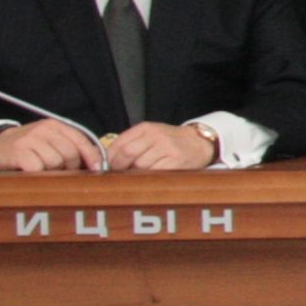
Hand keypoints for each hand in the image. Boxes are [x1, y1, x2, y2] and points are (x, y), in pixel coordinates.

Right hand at [0, 119, 100, 173]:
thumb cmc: (29, 147)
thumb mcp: (50, 141)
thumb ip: (70, 147)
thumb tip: (95, 163)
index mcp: (56, 126)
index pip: (81, 140)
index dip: (91, 156)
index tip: (97, 169)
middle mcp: (44, 129)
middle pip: (70, 154)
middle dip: (70, 167)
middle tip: (60, 172)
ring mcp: (31, 139)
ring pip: (55, 162)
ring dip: (52, 172)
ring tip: (43, 170)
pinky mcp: (19, 152)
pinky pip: (38, 168)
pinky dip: (38, 174)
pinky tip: (32, 173)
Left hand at [102, 120, 216, 172]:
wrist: (199, 143)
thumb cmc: (170, 142)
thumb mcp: (150, 136)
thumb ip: (130, 144)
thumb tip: (107, 163)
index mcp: (146, 128)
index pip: (119, 144)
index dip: (110, 159)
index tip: (108, 168)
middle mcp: (156, 135)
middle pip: (127, 153)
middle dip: (120, 167)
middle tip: (120, 175)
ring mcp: (167, 147)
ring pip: (140, 165)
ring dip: (136, 174)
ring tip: (140, 175)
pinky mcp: (176, 160)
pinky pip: (154, 173)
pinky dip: (149, 178)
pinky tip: (152, 177)